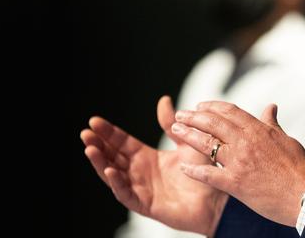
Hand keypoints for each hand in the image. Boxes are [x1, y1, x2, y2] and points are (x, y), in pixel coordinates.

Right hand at [81, 96, 227, 235]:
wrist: (218, 196)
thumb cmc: (202, 171)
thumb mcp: (186, 141)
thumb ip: (171, 124)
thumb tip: (163, 100)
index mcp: (147, 157)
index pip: (122, 142)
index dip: (108, 132)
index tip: (94, 120)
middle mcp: (140, 173)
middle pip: (112, 157)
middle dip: (98, 144)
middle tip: (86, 132)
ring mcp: (141, 189)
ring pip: (113, 175)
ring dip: (100, 163)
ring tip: (90, 148)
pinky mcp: (146, 205)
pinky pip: (127, 194)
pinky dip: (117, 183)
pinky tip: (109, 171)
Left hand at [171, 101, 304, 226]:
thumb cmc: (299, 168)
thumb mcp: (286, 140)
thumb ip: (272, 123)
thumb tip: (271, 107)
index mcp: (258, 130)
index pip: (230, 111)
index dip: (212, 106)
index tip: (200, 105)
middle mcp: (246, 142)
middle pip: (213, 123)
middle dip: (194, 116)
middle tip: (181, 114)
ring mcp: (239, 162)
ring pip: (207, 143)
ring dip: (188, 135)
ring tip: (176, 130)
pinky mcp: (235, 183)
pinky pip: (208, 174)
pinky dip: (194, 170)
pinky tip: (183, 167)